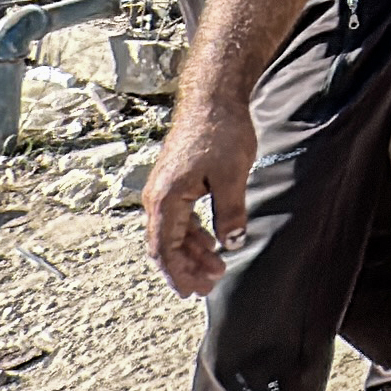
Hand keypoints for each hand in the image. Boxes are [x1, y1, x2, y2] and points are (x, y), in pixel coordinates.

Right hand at [141, 97, 257, 297]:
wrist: (213, 99)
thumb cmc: (221, 133)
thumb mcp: (232, 176)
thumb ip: (231, 212)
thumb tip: (232, 244)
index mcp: (166, 198)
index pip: (165, 248)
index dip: (178, 274)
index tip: (194, 292)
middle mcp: (158, 196)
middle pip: (165, 245)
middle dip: (185, 268)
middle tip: (208, 288)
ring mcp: (165, 189)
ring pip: (173, 232)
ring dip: (192, 252)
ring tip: (215, 268)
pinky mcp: (176, 182)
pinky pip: (179, 218)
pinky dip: (193, 234)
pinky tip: (211, 242)